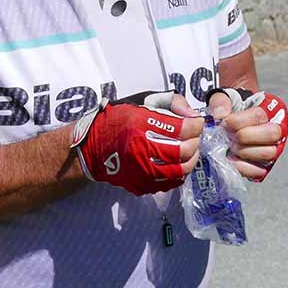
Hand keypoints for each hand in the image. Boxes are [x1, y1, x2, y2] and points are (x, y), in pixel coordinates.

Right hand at [70, 91, 201, 194]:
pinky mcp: (140, 184)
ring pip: (180, 170)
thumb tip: (192, 115)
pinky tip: (178, 164)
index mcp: (140, 125)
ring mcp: (140, 171)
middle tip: (195, 137)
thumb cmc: (118, 121)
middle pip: (184, 151)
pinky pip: (169, 183)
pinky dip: (179, 174)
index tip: (197, 123)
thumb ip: (170, 102)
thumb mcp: (142, 102)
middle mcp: (140, 149)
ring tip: (190, 152)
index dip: (196, 125)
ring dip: (191, 160)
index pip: (182, 128)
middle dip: (195, 142)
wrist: (91, 148)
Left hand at [205, 88, 287, 181]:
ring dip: (246, 152)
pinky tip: (232, 160)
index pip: (260, 115)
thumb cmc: (232, 110)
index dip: (239, 121)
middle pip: (272, 134)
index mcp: (270, 109)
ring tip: (232, 147)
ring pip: (269, 153)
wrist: (232, 125)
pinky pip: (259, 171)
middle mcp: (277, 129)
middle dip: (246, 136)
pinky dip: (244, 168)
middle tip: (231, 137)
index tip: (225, 123)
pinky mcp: (264, 165)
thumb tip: (220, 115)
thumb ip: (221, 102)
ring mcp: (273, 148)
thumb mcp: (224, 98)